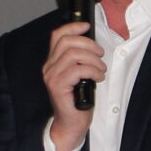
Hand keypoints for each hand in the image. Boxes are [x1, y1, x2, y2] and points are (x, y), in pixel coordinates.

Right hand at [41, 21, 105, 150]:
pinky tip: (98, 78)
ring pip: (73, 55)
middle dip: (89, 44)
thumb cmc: (77, 99)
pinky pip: (77, 70)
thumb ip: (80, 59)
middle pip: (67, 42)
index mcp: (53, 61)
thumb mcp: (80, 74)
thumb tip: (93, 45)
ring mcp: (52, 77)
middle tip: (100, 55)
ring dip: (93, 60)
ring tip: (101, 70)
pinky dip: (92, 71)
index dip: (73, 27)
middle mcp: (49, 67)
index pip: (57, 36)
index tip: (87, 26)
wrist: (71, 123)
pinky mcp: (58, 87)